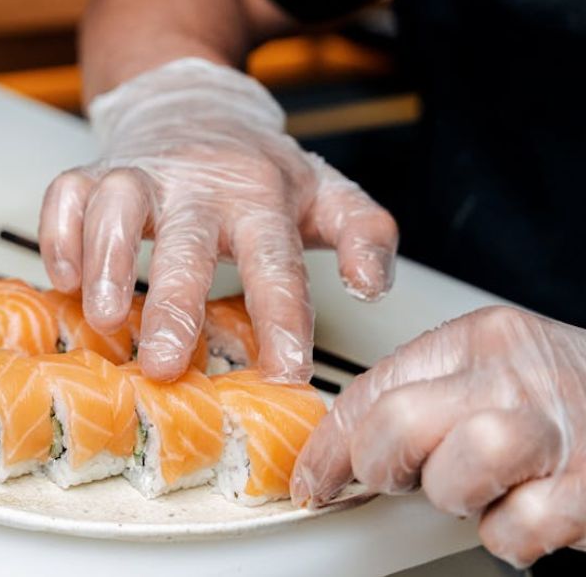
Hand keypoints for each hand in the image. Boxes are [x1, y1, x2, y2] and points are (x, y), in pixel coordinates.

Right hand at [39, 58, 396, 381]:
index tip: (286, 372)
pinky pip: (65, 193)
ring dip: (105, 260)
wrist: (197, 104)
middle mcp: (198, 183)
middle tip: (164, 363)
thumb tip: (371, 285)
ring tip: (103, 318)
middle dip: (174, 303)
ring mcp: (141, 174)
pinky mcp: (96, 171)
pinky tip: (63, 278)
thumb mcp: (329, 194)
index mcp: (261, 197)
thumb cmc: (260, 169)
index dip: (282, 317)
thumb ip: (366, 235)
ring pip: (116, 203)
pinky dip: (58, 234)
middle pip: (186, 240)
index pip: (275, 260)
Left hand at [292, 305, 585, 567]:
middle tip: (401, 479)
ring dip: (455, 496)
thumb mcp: (496, 370)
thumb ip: (425, 393)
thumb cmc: (574, 396)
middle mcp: (518, 375)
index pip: (372, 388)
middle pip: (400, 423)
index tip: (314, 478)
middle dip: (382, 466)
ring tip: (479, 491)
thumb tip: (341, 448)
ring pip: (459, 469)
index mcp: (481, 338)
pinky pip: (520, 528)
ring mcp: (559, 431)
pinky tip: (527, 514)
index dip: (330, 445)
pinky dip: (512, 536)